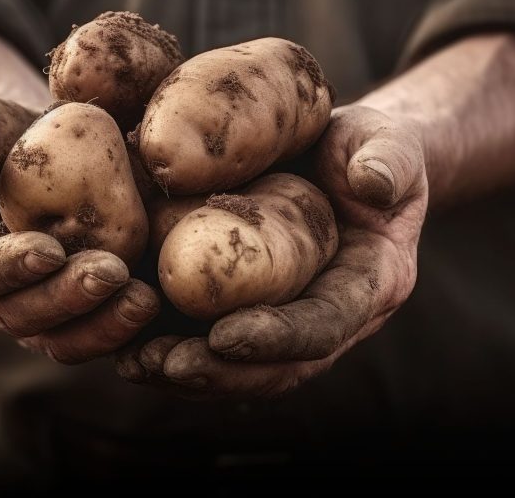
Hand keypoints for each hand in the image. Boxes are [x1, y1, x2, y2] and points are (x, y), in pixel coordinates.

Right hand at [0, 93, 159, 363]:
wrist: (25, 142)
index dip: (7, 267)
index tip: (48, 250)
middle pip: (19, 314)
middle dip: (65, 299)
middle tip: (111, 274)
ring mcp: (31, 300)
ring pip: (59, 336)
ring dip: (101, 325)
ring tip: (143, 301)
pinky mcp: (72, 302)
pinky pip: (94, 327)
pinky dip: (122, 325)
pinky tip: (157, 304)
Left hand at [116, 105, 427, 397]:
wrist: (338, 159)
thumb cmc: (361, 148)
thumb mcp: (385, 142)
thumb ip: (387, 159)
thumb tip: (372, 184)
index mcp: (370, 283)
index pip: (325, 325)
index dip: (277, 338)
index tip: (223, 336)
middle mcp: (330, 315)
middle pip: (277, 366)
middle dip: (220, 372)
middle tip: (164, 363)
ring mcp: (289, 317)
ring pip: (241, 366)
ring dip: (187, 372)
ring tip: (133, 362)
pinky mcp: (252, 308)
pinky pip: (213, 342)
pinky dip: (172, 345)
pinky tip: (127, 342)